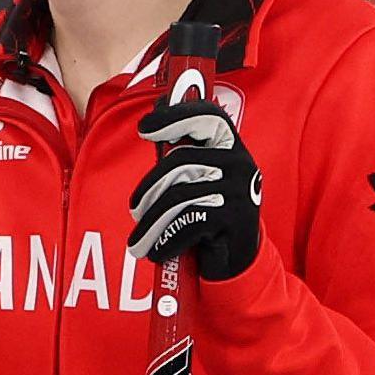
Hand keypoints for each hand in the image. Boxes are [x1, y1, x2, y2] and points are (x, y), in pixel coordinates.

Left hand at [126, 99, 262, 279]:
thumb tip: (154, 116)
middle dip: (149, 189)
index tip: (144, 128)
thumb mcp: (200, 179)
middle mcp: (240, 162)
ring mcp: (240, 190)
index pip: (208, 116)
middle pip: (180, 161)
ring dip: (151, 222)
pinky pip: (188, 223)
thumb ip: (182, 155)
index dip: (175, 115)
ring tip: (139, 240)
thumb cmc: (210, 213)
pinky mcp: (236, 218)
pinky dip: (166, 240)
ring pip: (179, 196)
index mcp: (231, 146)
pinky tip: (157, 251)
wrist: (238, 258)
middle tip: (134, 210)